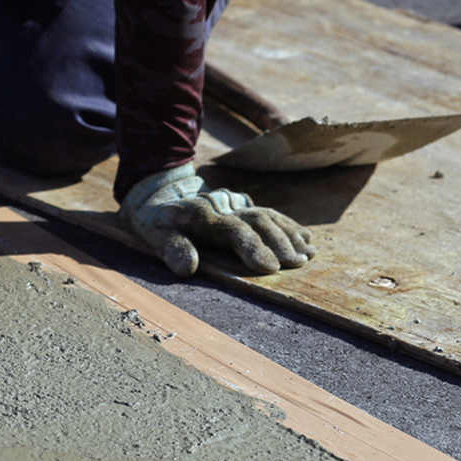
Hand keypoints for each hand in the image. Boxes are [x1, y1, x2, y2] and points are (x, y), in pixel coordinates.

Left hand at [121, 163, 315, 276]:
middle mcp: (219, 204)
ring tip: (307, 255)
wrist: (156, 192)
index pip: (231, 229)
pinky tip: (306, 239)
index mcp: (198, 214)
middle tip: (297, 263)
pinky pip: (268, 213)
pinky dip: (288, 226)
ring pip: (265, 215)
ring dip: (288, 235)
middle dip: (278, 242)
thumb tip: (187, 268)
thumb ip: (171, 249)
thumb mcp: (153, 235)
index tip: (271, 267)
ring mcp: (232, 202)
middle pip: (255, 220)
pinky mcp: (241, 203)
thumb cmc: (155, 224)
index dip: (251, 247)